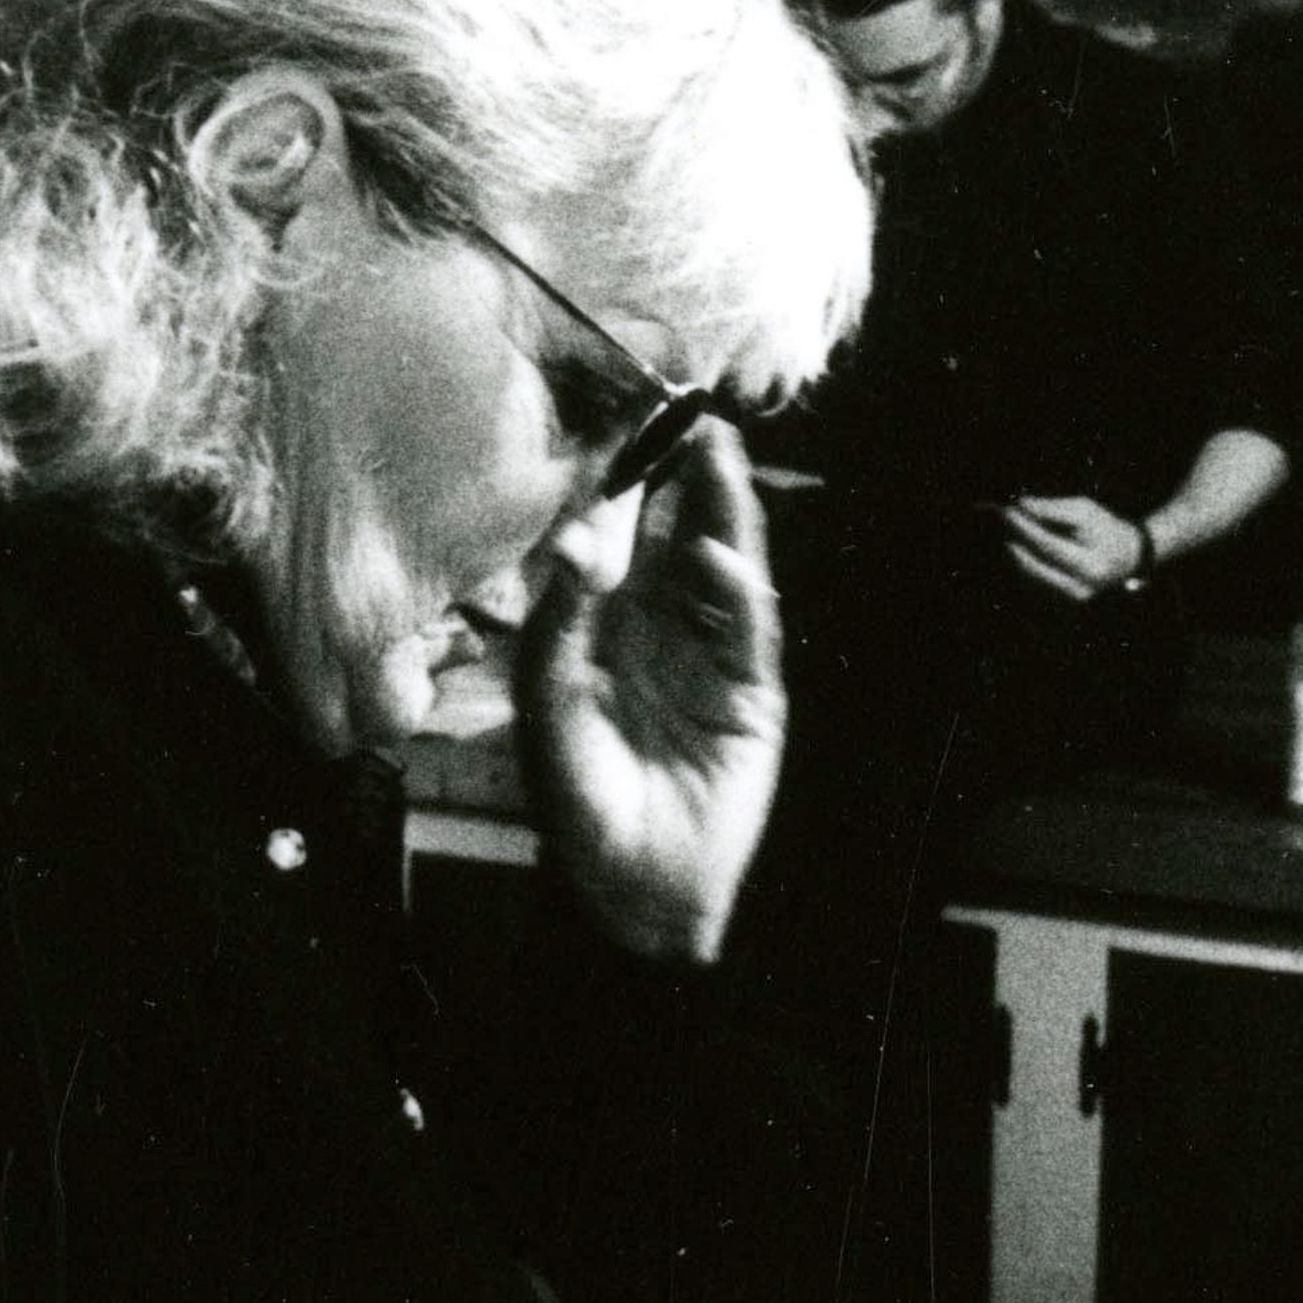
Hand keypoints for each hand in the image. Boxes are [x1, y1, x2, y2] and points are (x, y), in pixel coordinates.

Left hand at [513, 419, 783, 964]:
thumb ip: (562, 620)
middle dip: (686, 474)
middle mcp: (658, 627)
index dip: (625, 477)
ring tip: (717, 455)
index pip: (619, 532)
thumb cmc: (578, 805)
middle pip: (678, 532)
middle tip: (685, 410)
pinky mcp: (752, 693)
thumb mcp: (550, 706)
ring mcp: (710, 656)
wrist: (633, 892)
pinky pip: (746, 631)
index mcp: (601, 623)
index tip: (623, 417)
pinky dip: (737, 594)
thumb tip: (582, 537)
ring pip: (721, 567)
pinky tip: (718, 559)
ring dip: (722, 513)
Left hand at [1001, 493, 1149, 603]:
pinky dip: (1024, 565)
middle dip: (1014, 542)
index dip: (1025, 528)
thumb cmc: (1105, 529)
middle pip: (1033, 567)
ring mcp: (1069, 602)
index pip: (1048, 546)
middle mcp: (1079, 590)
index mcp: (1091, 566)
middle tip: (1000, 521)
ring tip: (1008, 531)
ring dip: (1016, 554)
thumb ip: (1053, 509)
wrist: (1127, 559)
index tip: (1007, 511)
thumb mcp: (1085, 512)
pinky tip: (1018, 547)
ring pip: (1029, 578)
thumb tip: (1021, 505)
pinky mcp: (1062, 606)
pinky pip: (1033, 585)